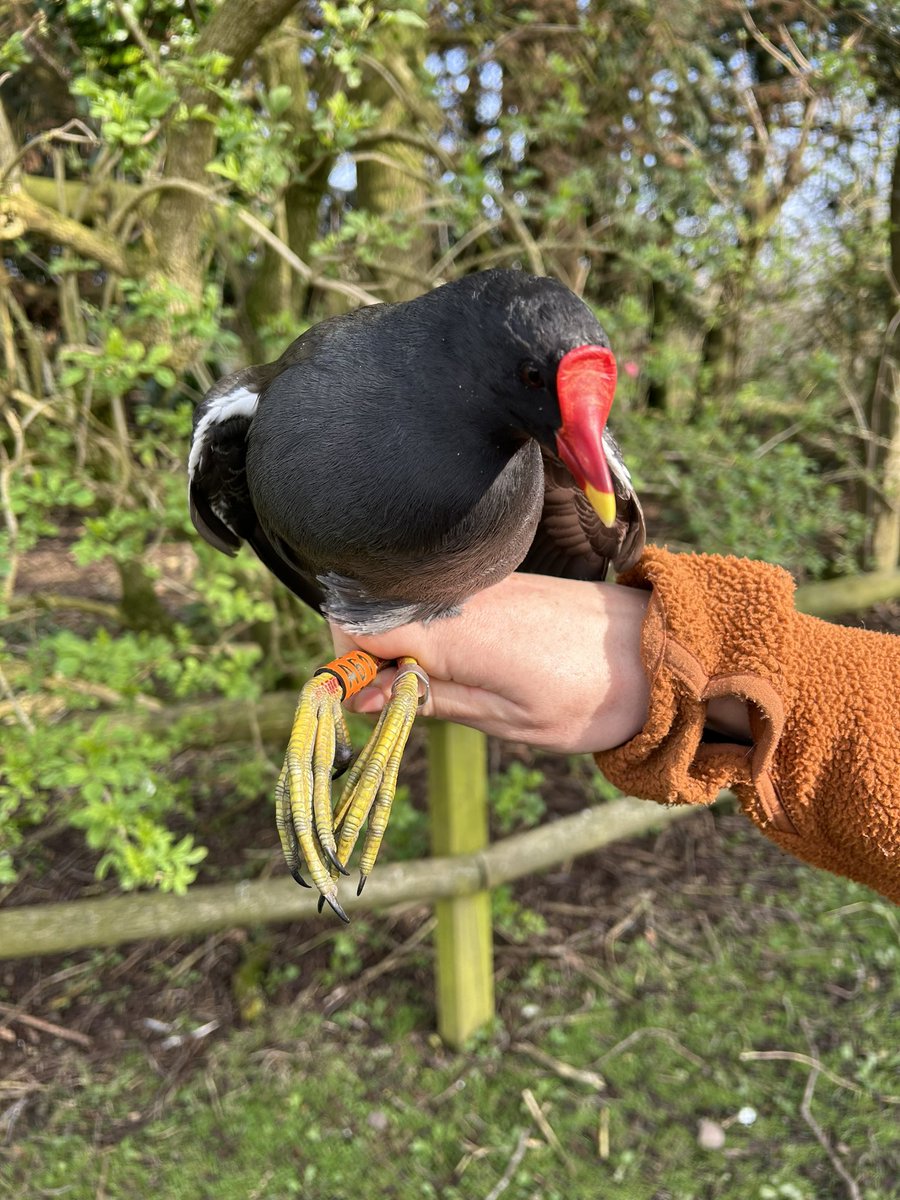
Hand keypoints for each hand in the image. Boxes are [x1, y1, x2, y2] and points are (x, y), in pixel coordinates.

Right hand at [330, 572, 651, 754]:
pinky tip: (473, 665)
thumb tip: (366, 697)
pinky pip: (444, 603)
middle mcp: (461, 596)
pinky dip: (438, 635)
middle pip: (376, 612)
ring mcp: (483, 586)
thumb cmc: (594, 697)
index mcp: (457, 631)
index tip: (369, 703)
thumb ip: (434, 702)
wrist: (668, 651)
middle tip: (408, 704)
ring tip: (450, 689)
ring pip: (409, 608)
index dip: (348, 665)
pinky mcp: (502, 584)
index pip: (359, 626)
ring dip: (408, 648)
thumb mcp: (509, 721)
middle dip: (373, 658)